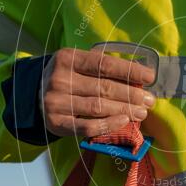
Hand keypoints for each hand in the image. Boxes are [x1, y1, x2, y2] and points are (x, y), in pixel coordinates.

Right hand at [40, 48, 155, 137]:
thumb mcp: (79, 65)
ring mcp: (56, 101)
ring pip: (98, 107)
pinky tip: (122, 121)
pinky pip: (86, 126)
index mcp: (68, 58)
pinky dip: (107, 125)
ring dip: (124, 110)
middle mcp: (60, 79)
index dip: (129, 70)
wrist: (34, 95)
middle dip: (131, 94)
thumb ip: (104, 68)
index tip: (150, 77)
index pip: (104, 64)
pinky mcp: (56, 122)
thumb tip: (140, 77)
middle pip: (104, 87)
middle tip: (149, 100)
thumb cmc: (68, 77)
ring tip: (141, 112)